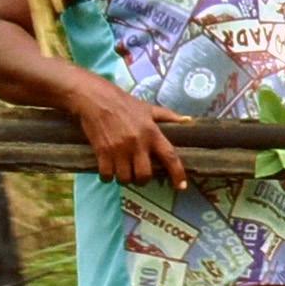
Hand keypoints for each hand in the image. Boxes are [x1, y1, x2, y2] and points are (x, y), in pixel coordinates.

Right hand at [68, 75, 190, 189]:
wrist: (95, 99)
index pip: (169, 156)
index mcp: (152, 133)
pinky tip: (108, 171)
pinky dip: (107, 177)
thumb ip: (169, 116)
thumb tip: (189, 121)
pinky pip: (107, 175)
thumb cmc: (124, 104)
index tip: (181, 187)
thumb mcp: (148, 108)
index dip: (177, 173)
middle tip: (138, 175)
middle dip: (142, 180)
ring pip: (125, 178)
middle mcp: (137, 143)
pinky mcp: (102, 152)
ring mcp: (119, 149)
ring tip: (122, 171)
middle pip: (145, 175)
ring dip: (125, 179)